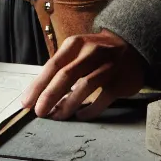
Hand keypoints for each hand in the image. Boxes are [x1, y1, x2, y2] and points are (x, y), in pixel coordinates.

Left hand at [24, 30, 145, 120]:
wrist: (132, 45)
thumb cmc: (96, 53)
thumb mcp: (77, 51)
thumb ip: (60, 68)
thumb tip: (37, 94)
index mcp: (75, 44)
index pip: (53, 65)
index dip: (38, 85)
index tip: (27, 102)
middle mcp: (91, 52)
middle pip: (66, 75)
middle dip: (49, 96)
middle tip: (39, 112)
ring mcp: (108, 66)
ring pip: (84, 86)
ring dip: (68, 104)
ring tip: (57, 116)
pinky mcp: (120, 81)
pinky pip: (102, 98)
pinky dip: (89, 110)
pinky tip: (80, 116)